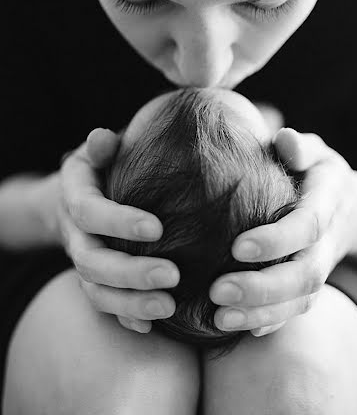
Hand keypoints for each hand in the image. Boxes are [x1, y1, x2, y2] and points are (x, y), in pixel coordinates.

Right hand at [57, 128, 179, 332]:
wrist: (75, 197)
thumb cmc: (100, 167)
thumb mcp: (98, 151)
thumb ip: (102, 146)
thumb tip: (102, 137)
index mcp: (74, 196)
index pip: (89, 212)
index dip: (118, 222)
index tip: (158, 228)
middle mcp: (74, 233)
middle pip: (91, 261)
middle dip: (130, 273)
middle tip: (173, 276)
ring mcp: (83, 260)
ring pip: (95, 291)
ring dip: (130, 303)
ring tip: (169, 307)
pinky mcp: (95, 279)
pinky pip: (104, 305)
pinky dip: (126, 317)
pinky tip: (153, 326)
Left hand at [209, 127, 356, 336]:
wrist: (350, 208)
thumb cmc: (319, 173)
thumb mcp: (316, 152)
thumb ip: (300, 146)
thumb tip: (283, 139)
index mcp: (327, 203)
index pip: (307, 226)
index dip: (277, 240)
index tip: (238, 246)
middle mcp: (326, 242)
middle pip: (304, 274)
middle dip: (262, 288)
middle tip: (217, 290)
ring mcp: (320, 267)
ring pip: (298, 300)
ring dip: (260, 313)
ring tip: (219, 317)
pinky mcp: (309, 286)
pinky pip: (294, 311)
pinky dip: (268, 323)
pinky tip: (235, 326)